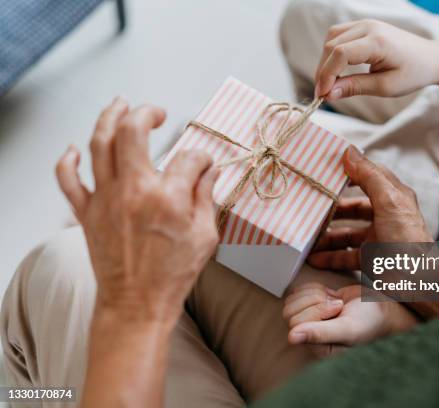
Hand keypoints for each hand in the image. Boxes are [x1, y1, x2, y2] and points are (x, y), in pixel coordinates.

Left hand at [55, 97, 219, 324]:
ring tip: (119, 104)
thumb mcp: (205, 236)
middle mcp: (133, 192)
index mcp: (168, 198)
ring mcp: (105, 200)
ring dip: (109, 117)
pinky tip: (74, 148)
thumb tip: (210, 171)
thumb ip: (206, 197)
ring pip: (99, 144)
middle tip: (157, 112)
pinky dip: (67, 160)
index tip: (203, 164)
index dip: (201, 157)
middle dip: (147, 113)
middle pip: (132, 132)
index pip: (188, 158)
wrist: (137, 303)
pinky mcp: (87, 213)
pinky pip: (68, 179)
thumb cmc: (171, 275)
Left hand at [283, 283, 416, 354]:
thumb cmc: (370, 320)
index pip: (295, 324)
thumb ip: (320, 333)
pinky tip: (331, 295)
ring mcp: (309, 319)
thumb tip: (292, 338)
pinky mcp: (311, 304)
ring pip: (292, 300)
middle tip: (337, 306)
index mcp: (316, 348)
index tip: (338, 310)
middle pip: (290, 311)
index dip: (317, 311)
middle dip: (316, 302)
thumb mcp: (348, 328)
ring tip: (336, 302)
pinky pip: (299, 290)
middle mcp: (310, 336)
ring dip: (316, 294)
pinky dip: (315, 288)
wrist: (383, 305)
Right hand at [308, 146, 431, 270]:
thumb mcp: (389, 202)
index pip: (369, 177)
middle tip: (310, 207)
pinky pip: (346, 255)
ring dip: (327, 235)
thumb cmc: (407, 241)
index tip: (325, 171)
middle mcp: (386, 216)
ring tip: (307, 236)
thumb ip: (369, 176)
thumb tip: (349, 151)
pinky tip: (314, 257)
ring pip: (347, 232)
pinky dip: (330, 257)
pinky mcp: (372, 259)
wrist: (418, 284)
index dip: (349, 172)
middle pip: (354, 207)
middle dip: (332, 208)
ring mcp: (378, 238)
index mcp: (393, 197)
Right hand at [315, 19, 438, 99]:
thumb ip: (355, 87)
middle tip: (323, 95)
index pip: (340, 54)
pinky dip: (332, 53)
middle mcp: (369, 27)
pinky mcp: (363, 26)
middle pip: (332, 46)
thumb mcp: (385, 87)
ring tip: (329, 83)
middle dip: (323, 71)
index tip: (322, 96)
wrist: (430, 59)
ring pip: (332, 39)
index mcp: (378, 41)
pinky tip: (336, 70)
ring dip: (326, 61)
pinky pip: (339, 36)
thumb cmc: (413, 73)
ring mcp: (366, 23)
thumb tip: (329, 94)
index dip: (327, 75)